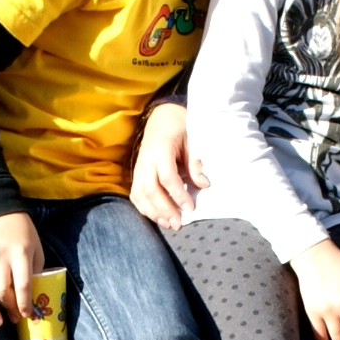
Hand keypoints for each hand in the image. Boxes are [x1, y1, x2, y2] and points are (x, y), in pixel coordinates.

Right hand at [0, 212, 42, 325]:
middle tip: (14, 319)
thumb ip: (34, 271)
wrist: (0, 211)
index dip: (24, 304)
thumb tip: (30, 298)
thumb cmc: (23, 234)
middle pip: (1, 290)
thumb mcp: (36, 250)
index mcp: (20, 253)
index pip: (22, 285)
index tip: (27, 315)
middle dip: (9, 308)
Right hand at [130, 100, 204, 231]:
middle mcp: (146, 159)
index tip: (190, 209)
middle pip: (150, 189)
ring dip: (153, 212)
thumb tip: (203, 185)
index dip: (178, 195)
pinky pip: (135, 193)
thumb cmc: (179, 127)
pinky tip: (157, 217)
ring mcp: (138, 167)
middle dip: (164, 209)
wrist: (160, 116)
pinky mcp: (136, 173)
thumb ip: (195, 162)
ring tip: (168, 224)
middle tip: (178, 224)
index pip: (167, 177)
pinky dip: (144, 208)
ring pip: (140, 194)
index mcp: (160, 149)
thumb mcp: (192, 140)